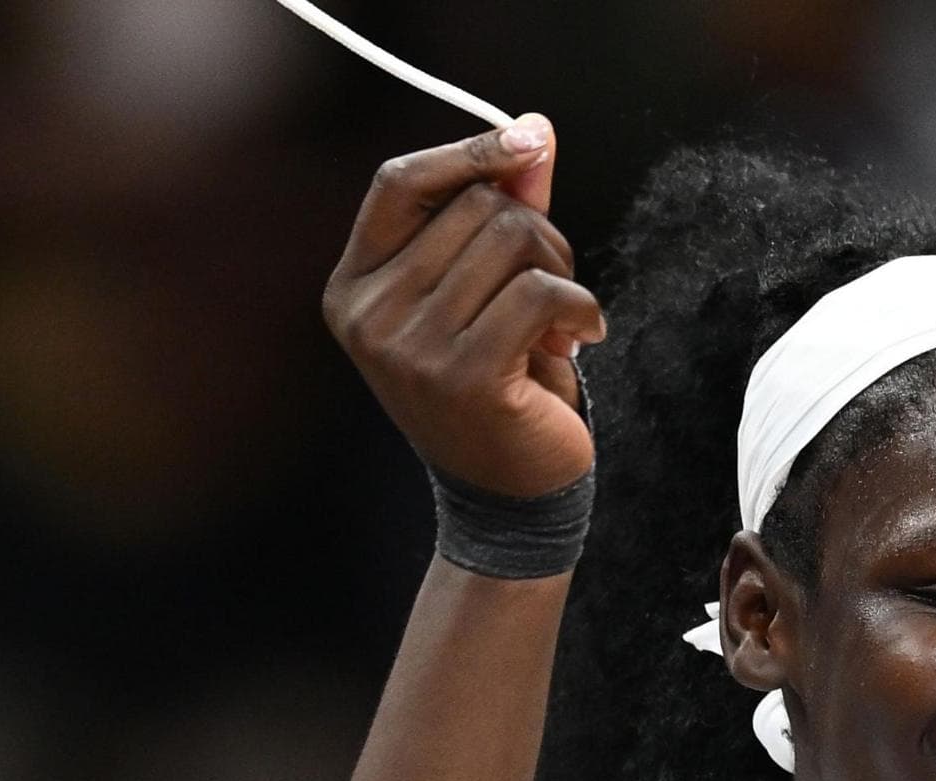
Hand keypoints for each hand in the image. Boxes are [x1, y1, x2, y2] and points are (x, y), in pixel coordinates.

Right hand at [320, 120, 603, 499]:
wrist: (512, 495)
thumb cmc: (500, 384)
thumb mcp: (490, 287)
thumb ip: (503, 209)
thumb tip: (533, 130)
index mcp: (355, 288)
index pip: (398, 183)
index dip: (466, 150)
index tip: (530, 139)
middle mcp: (369, 315)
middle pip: (474, 205)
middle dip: (535, 233)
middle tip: (550, 289)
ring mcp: (409, 348)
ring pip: (512, 238)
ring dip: (559, 271)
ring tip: (557, 321)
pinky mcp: (462, 376)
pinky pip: (539, 291)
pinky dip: (579, 308)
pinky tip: (581, 339)